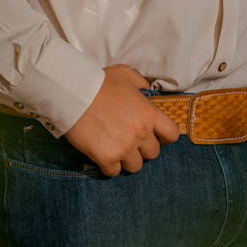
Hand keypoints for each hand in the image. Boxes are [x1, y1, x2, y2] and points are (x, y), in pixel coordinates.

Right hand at [65, 64, 179, 177]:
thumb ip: (141, 84)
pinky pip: (114, 171)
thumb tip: (146, 91)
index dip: (164, 136)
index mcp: (149, 114)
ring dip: (127, 159)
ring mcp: (124, 148)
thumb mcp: (126, 74)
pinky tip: (102, 153)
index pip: (172, 134)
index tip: (155, 134)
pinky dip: (109, 165)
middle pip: (153, 154)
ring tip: (116, 147)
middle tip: (129, 139)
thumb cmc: (100, 82)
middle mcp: (140, 133)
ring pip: (135, 166)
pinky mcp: (107, 158)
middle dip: (143, 148)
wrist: (75, 93)